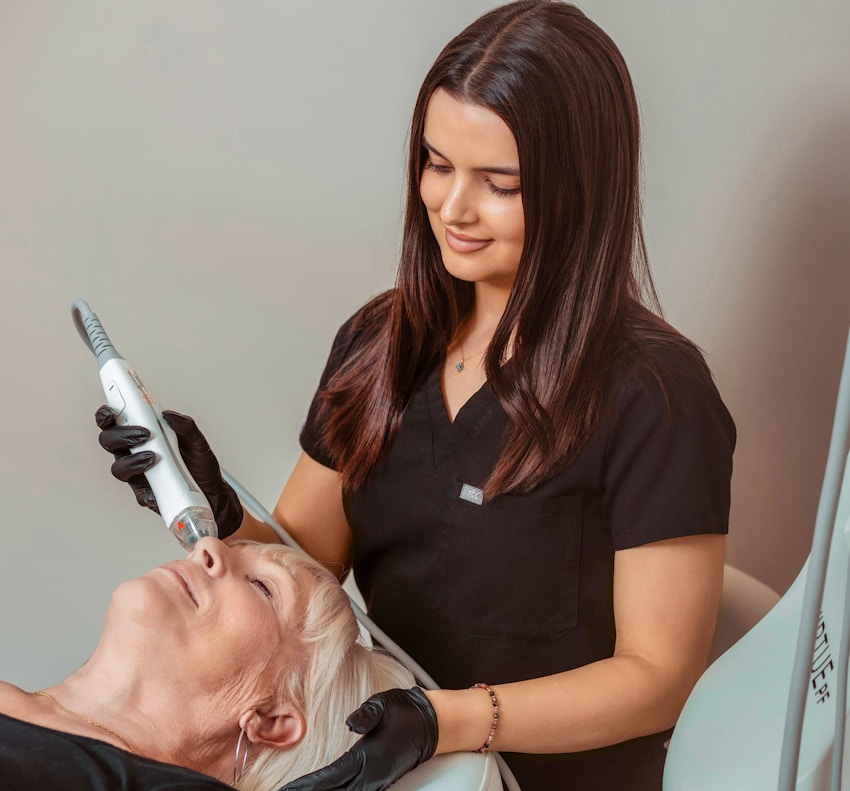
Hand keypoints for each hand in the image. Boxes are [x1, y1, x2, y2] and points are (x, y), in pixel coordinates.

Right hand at [95, 406, 243, 537]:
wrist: (211, 490)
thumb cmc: (199, 463)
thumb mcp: (197, 440)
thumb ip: (185, 425)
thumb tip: (168, 415)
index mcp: (141, 435)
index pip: (115, 421)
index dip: (106, 415)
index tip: (110, 412)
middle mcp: (134, 453)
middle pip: (109, 441)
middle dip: (121, 435)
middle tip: (144, 434)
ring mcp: (136, 474)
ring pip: (118, 467)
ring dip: (132, 460)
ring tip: (154, 457)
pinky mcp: (144, 493)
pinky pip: (137, 491)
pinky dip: (148, 486)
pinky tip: (161, 482)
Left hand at [279, 687, 437, 790]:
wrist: (432, 722)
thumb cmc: (407, 710)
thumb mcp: (385, 704)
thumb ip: (368, 714)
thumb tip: (351, 723)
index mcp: (368, 757)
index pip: (332, 777)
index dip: (309, 786)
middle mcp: (371, 774)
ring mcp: (377, 780)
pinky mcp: (380, 779)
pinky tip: (331, 790)